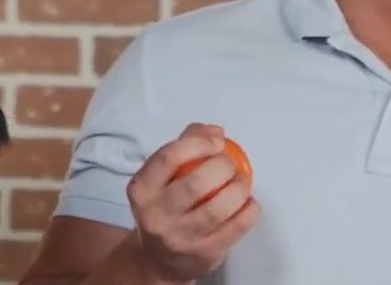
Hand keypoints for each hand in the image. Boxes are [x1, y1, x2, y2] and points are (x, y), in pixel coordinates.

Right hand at [126, 123, 260, 283]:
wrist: (157, 260)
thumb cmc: (163, 206)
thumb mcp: (160, 177)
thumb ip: (184, 144)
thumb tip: (215, 130)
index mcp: (141, 189)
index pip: (169, 158)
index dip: (198, 143)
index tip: (217, 141)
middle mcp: (156, 215)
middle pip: (195, 183)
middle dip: (222, 166)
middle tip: (229, 165)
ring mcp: (179, 238)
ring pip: (218, 208)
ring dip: (239, 188)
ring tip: (241, 182)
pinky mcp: (203, 254)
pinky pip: (236, 227)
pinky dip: (249, 210)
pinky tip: (248, 202)